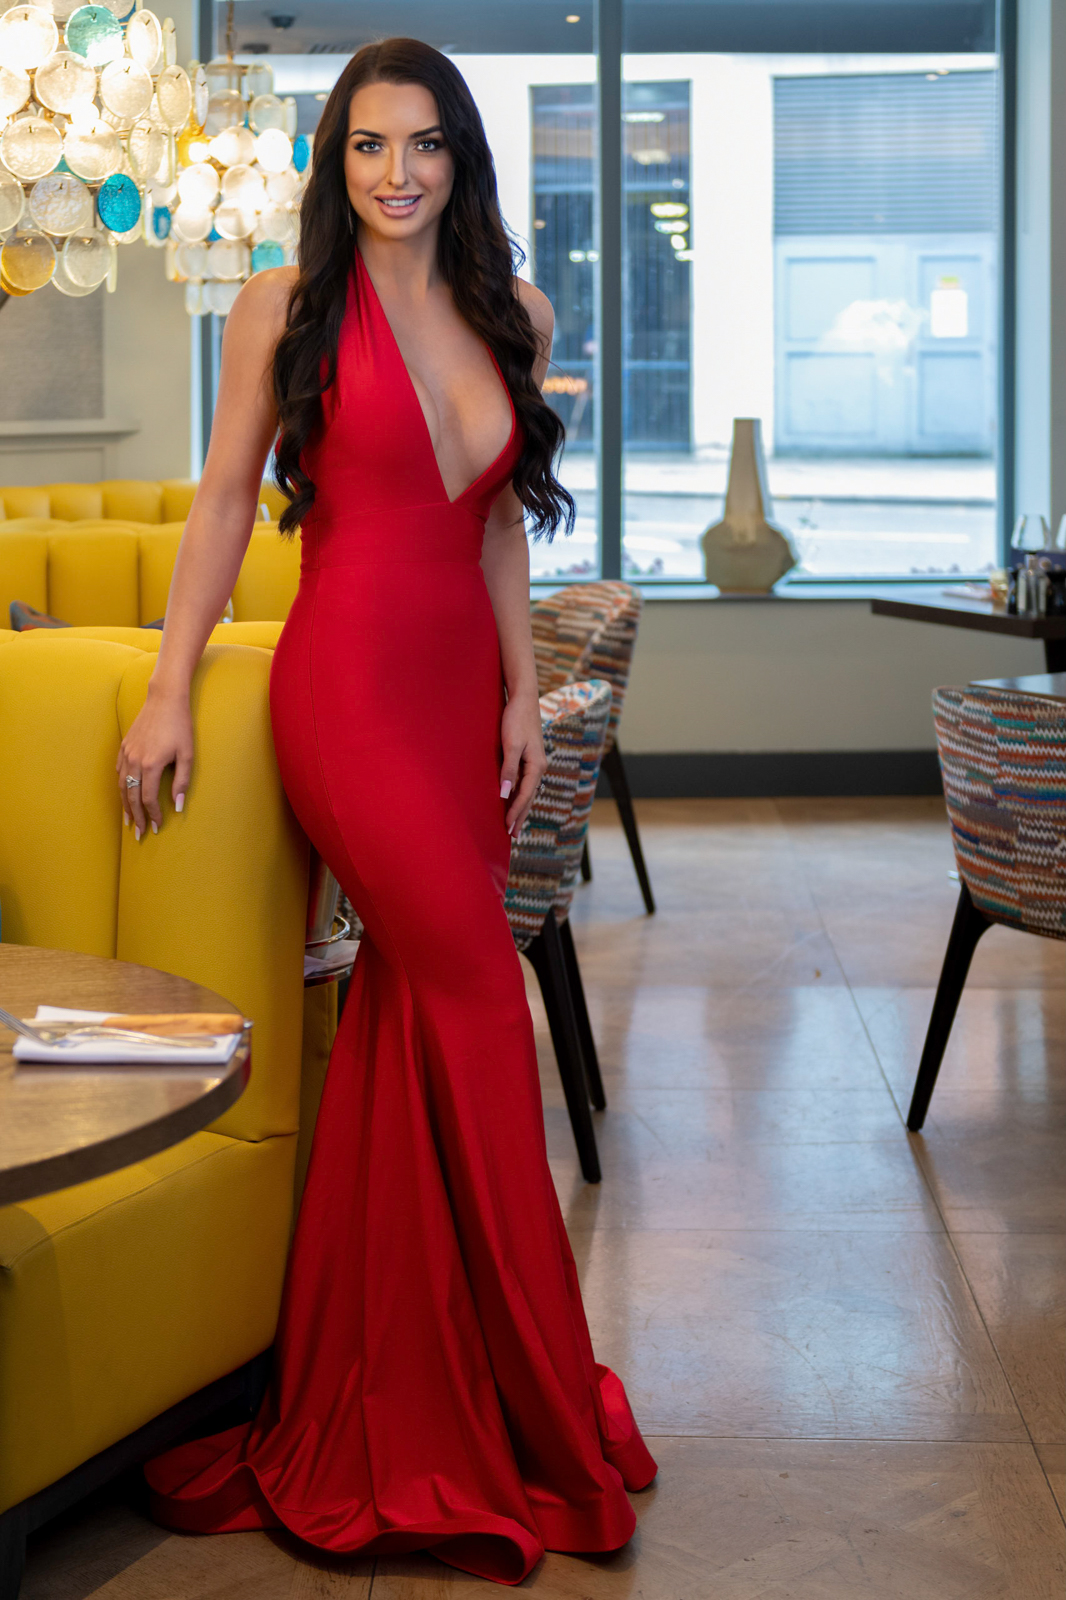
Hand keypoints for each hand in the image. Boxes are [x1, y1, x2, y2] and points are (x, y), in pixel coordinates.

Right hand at [117, 687, 193, 837]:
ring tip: (129, 821)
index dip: (152, 815)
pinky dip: (121, 787)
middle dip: (136, 817)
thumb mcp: (187, 754)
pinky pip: (118, 772)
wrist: (164, 699)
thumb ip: (182, 782)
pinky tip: (125, 795)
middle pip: (131, 796)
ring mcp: (126, 753)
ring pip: (122, 786)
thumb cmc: (180, 726)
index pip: (148, 798)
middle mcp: (135, 761)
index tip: (157, 827)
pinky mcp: (124, 746)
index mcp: (151, 765)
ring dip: (125, 805)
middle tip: (140, 834)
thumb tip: (178, 807)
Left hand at [499, 691, 546, 839]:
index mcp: (536, 765)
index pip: (525, 795)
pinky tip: (515, 800)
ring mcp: (535, 762)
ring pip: (528, 791)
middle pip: (529, 797)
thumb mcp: (511, 744)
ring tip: (515, 825)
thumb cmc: (516, 719)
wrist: (523, 698)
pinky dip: (520, 795)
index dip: (516, 812)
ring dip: (521, 808)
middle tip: (512, 837)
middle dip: (521, 816)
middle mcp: (539, 766)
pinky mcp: (529, 757)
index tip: (508, 828)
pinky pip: (525, 782)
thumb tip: (505, 794)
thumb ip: (508, 769)